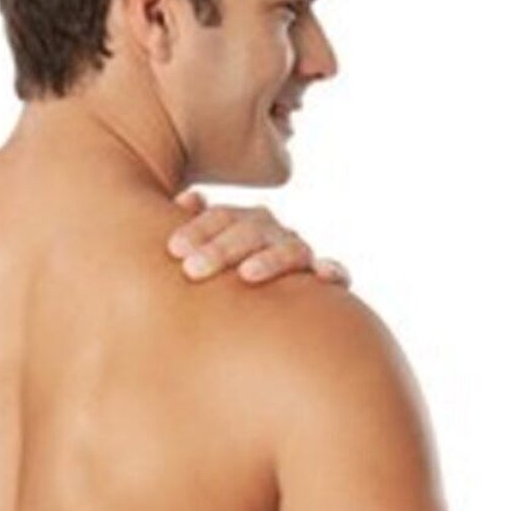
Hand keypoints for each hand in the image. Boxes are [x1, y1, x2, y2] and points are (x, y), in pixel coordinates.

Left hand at [167, 188, 350, 286]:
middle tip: (192, 269)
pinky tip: (323, 276)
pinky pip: (336, 273)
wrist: (273, 312)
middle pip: (251, 231)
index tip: (174, 249)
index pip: (223, 217)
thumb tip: (189, 198)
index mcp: (244, 224)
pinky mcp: (327, 281)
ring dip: (269, 259)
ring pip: (290, 249)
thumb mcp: (203, 251)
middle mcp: (274, 234)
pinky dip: (333, 271)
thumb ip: (194, 226)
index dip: (199, 229)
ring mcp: (300, 256)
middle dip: (222, 248)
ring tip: (246, 275)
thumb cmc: (221, 278)